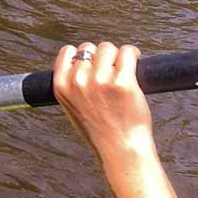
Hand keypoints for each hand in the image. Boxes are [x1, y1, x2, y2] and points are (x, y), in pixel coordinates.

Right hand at [53, 42, 153, 169]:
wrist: (120, 149)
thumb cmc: (100, 132)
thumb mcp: (72, 108)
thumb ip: (73, 86)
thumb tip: (83, 64)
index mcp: (62, 86)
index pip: (68, 52)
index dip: (82, 55)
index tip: (93, 62)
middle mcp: (78, 80)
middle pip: (89, 48)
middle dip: (100, 57)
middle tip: (111, 70)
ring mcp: (100, 80)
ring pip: (108, 48)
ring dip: (117, 55)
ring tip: (124, 67)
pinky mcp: (123, 81)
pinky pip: (127, 52)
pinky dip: (132, 54)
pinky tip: (135, 61)